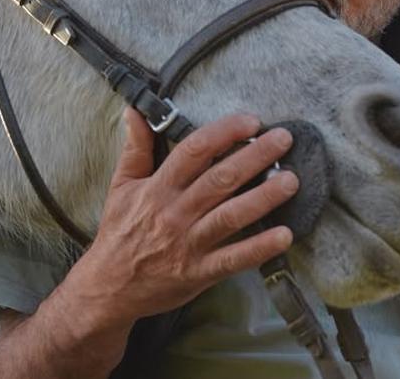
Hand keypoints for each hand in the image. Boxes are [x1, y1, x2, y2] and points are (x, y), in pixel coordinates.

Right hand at [61, 108, 298, 325]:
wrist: (108, 288)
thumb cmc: (119, 233)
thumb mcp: (121, 186)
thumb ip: (135, 148)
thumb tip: (136, 111)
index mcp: (157, 188)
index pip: (193, 151)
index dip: (224, 133)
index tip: (251, 121)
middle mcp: (175, 213)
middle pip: (219, 179)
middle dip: (254, 157)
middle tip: (283, 139)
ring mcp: (188, 244)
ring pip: (231, 216)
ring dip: (263, 197)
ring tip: (291, 180)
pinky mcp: (199, 272)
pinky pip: (233, 259)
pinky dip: (259, 248)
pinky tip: (285, 235)